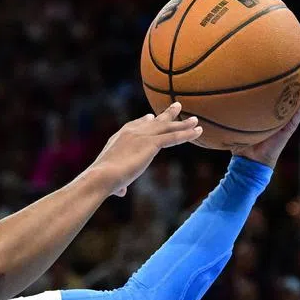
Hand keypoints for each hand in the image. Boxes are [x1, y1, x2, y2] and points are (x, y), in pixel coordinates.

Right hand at [88, 103, 202, 196]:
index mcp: (120, 137)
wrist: (102, 176)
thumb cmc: (102, 180)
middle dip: (166, 115)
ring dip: (183, 124)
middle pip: (153, 121)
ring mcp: (142, 136)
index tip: (151, 117)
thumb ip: (119, 184)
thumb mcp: (111, 178)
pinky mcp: (151, 143)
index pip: (135, 125)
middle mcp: (131, 132)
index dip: (144, 121)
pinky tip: (198, 132)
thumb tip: (120, 192)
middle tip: (177, 106)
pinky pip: (173, 136)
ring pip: (167, 127)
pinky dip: (186, 134)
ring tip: (195, 120)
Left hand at [229, 56, 299, 167]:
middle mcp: (281, 108)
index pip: (277, 85)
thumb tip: (204, 96)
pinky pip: (299, 112)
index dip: (281, 70)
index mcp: (270, 106)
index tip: (284, 51)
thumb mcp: (231, 120)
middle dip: (299, 68)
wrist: (249, 160)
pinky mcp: (290, 126)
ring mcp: (288, 116)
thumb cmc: (240, 141)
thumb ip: (223, 109)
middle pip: (293, 84)